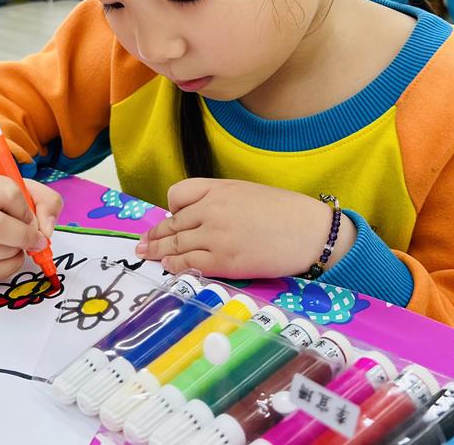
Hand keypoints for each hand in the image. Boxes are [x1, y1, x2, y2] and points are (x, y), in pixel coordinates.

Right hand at [0, 174, 62, 283]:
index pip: (9, 194)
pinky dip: (13, 264)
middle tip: (37, 238)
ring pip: (3, 252)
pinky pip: (1, 272)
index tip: (29, 215)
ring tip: (10, 240)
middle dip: (26, 234)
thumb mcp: (23, 190)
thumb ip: (46, 201)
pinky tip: (5, 254)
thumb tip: (47, 230)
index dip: (27, 209)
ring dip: (19, 248)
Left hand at [135, 179, 355, 278]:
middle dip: (155, 234)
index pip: (178, 194)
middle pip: (173, 222)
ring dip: (158, 250)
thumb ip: (220, 199)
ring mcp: (216, 236)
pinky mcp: (225, 261)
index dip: (171, 208)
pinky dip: (175, 264)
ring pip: (176, 243)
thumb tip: (199, 215)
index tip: (170, 217)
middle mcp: (211, 209)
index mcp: (218, 189)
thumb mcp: (247, 192)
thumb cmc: (286, 211)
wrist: (311, 231)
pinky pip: (190, 263)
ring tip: (147, 255)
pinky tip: (168, 265)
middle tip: (142, 243)